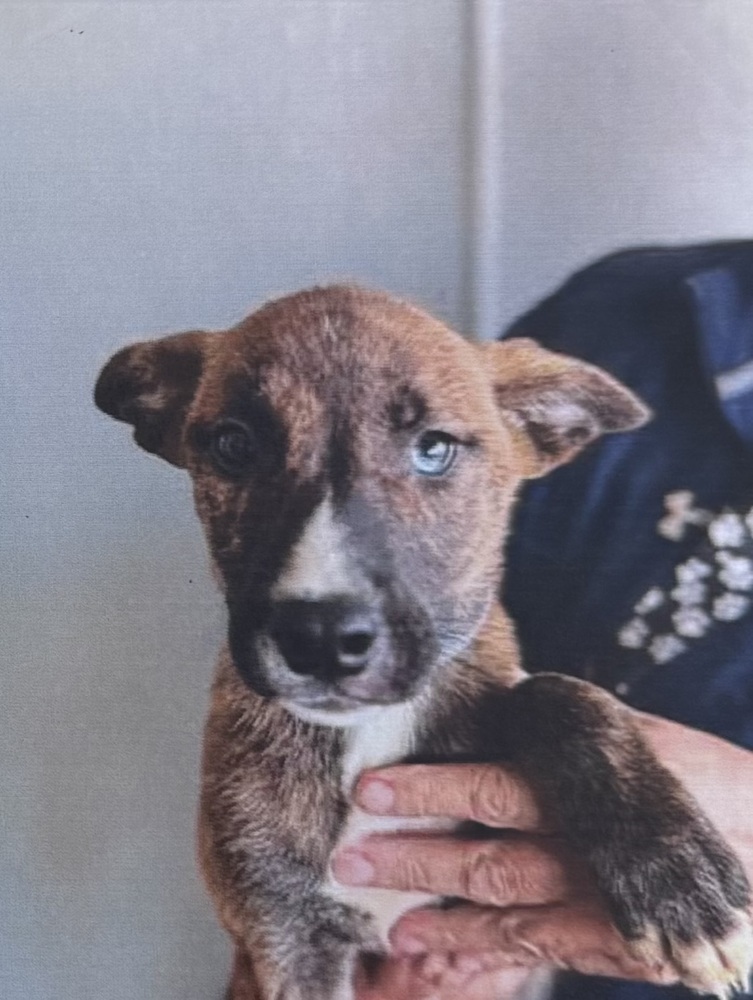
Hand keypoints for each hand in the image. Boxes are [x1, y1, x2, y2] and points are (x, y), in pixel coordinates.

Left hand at [336, 713, 752, 998]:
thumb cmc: (692, 780)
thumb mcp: (635, 735)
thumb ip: (565, 726)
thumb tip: (506, 689)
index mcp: (588, 783)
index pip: (493, 787)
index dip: (427, 790)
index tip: (369, 790)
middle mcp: (587, 845)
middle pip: (485, 854)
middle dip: (410, 857)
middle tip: (349, 857)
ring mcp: (600, 901)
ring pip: (501, 906)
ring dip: (433, 909)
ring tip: (376, 907)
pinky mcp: (614, 943)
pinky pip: (532, 946)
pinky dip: (477, 945)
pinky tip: (430, 942)